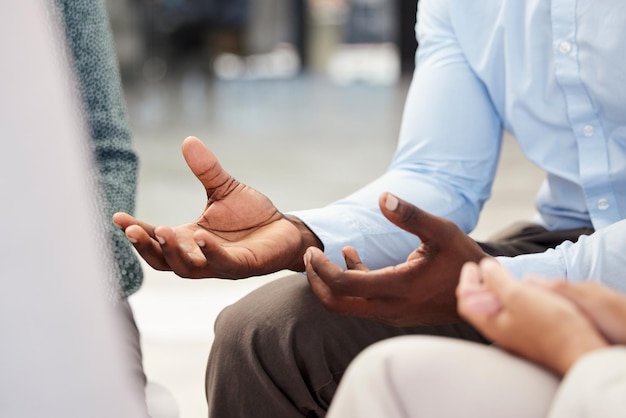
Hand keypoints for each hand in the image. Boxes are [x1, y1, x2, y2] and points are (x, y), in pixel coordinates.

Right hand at [113, 136, 320, 278]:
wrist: (285, 230)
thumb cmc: (252, 215)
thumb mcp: (224, 188)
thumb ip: (206, 170)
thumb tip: (188, 139)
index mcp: (189, 238)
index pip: (156, 238)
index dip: (136, 230)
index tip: (117, 216)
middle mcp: (199, 256)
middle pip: (163, 260)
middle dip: (146, 246)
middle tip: (131, 230)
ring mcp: (220, 264)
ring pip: (187, 268)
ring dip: (172, 252)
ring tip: (161, 230)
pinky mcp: (243, 266)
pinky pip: (223, 263)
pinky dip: (210, 252)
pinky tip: (201, 236)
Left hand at [303, 192, 486, 325]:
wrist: (485, 294)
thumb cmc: (465, 260)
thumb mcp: (442, 231)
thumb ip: (411, 215)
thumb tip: (383, 196)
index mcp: (398, 288)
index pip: (344, 285)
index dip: (321, 268)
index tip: (312, 250)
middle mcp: (390, 307)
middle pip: (337, 304)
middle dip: (317, 280)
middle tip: (308, 254)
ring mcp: (392, 313)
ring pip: (348, 306)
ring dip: (332, 282)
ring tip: (324, 253)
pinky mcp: (396, 312)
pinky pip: (363, 303)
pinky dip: (352, 282)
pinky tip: (353, 255)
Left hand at [457, 259, 608, 375]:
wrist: (581, 350)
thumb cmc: (548, 323)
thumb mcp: (517, 295)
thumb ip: (497, 281)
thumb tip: (484, 267)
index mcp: (491, 324)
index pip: (467, 302)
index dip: (467, 281)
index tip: (472, 265)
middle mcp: (501, 331)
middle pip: (482, 306)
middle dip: (481, 284)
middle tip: (485, 268)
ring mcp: (518, 334)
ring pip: (499, 308)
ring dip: (497, 289)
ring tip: (502, 274)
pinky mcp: (534, 334)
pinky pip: (515, 312)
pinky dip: (513, 297)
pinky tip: (523, 290)